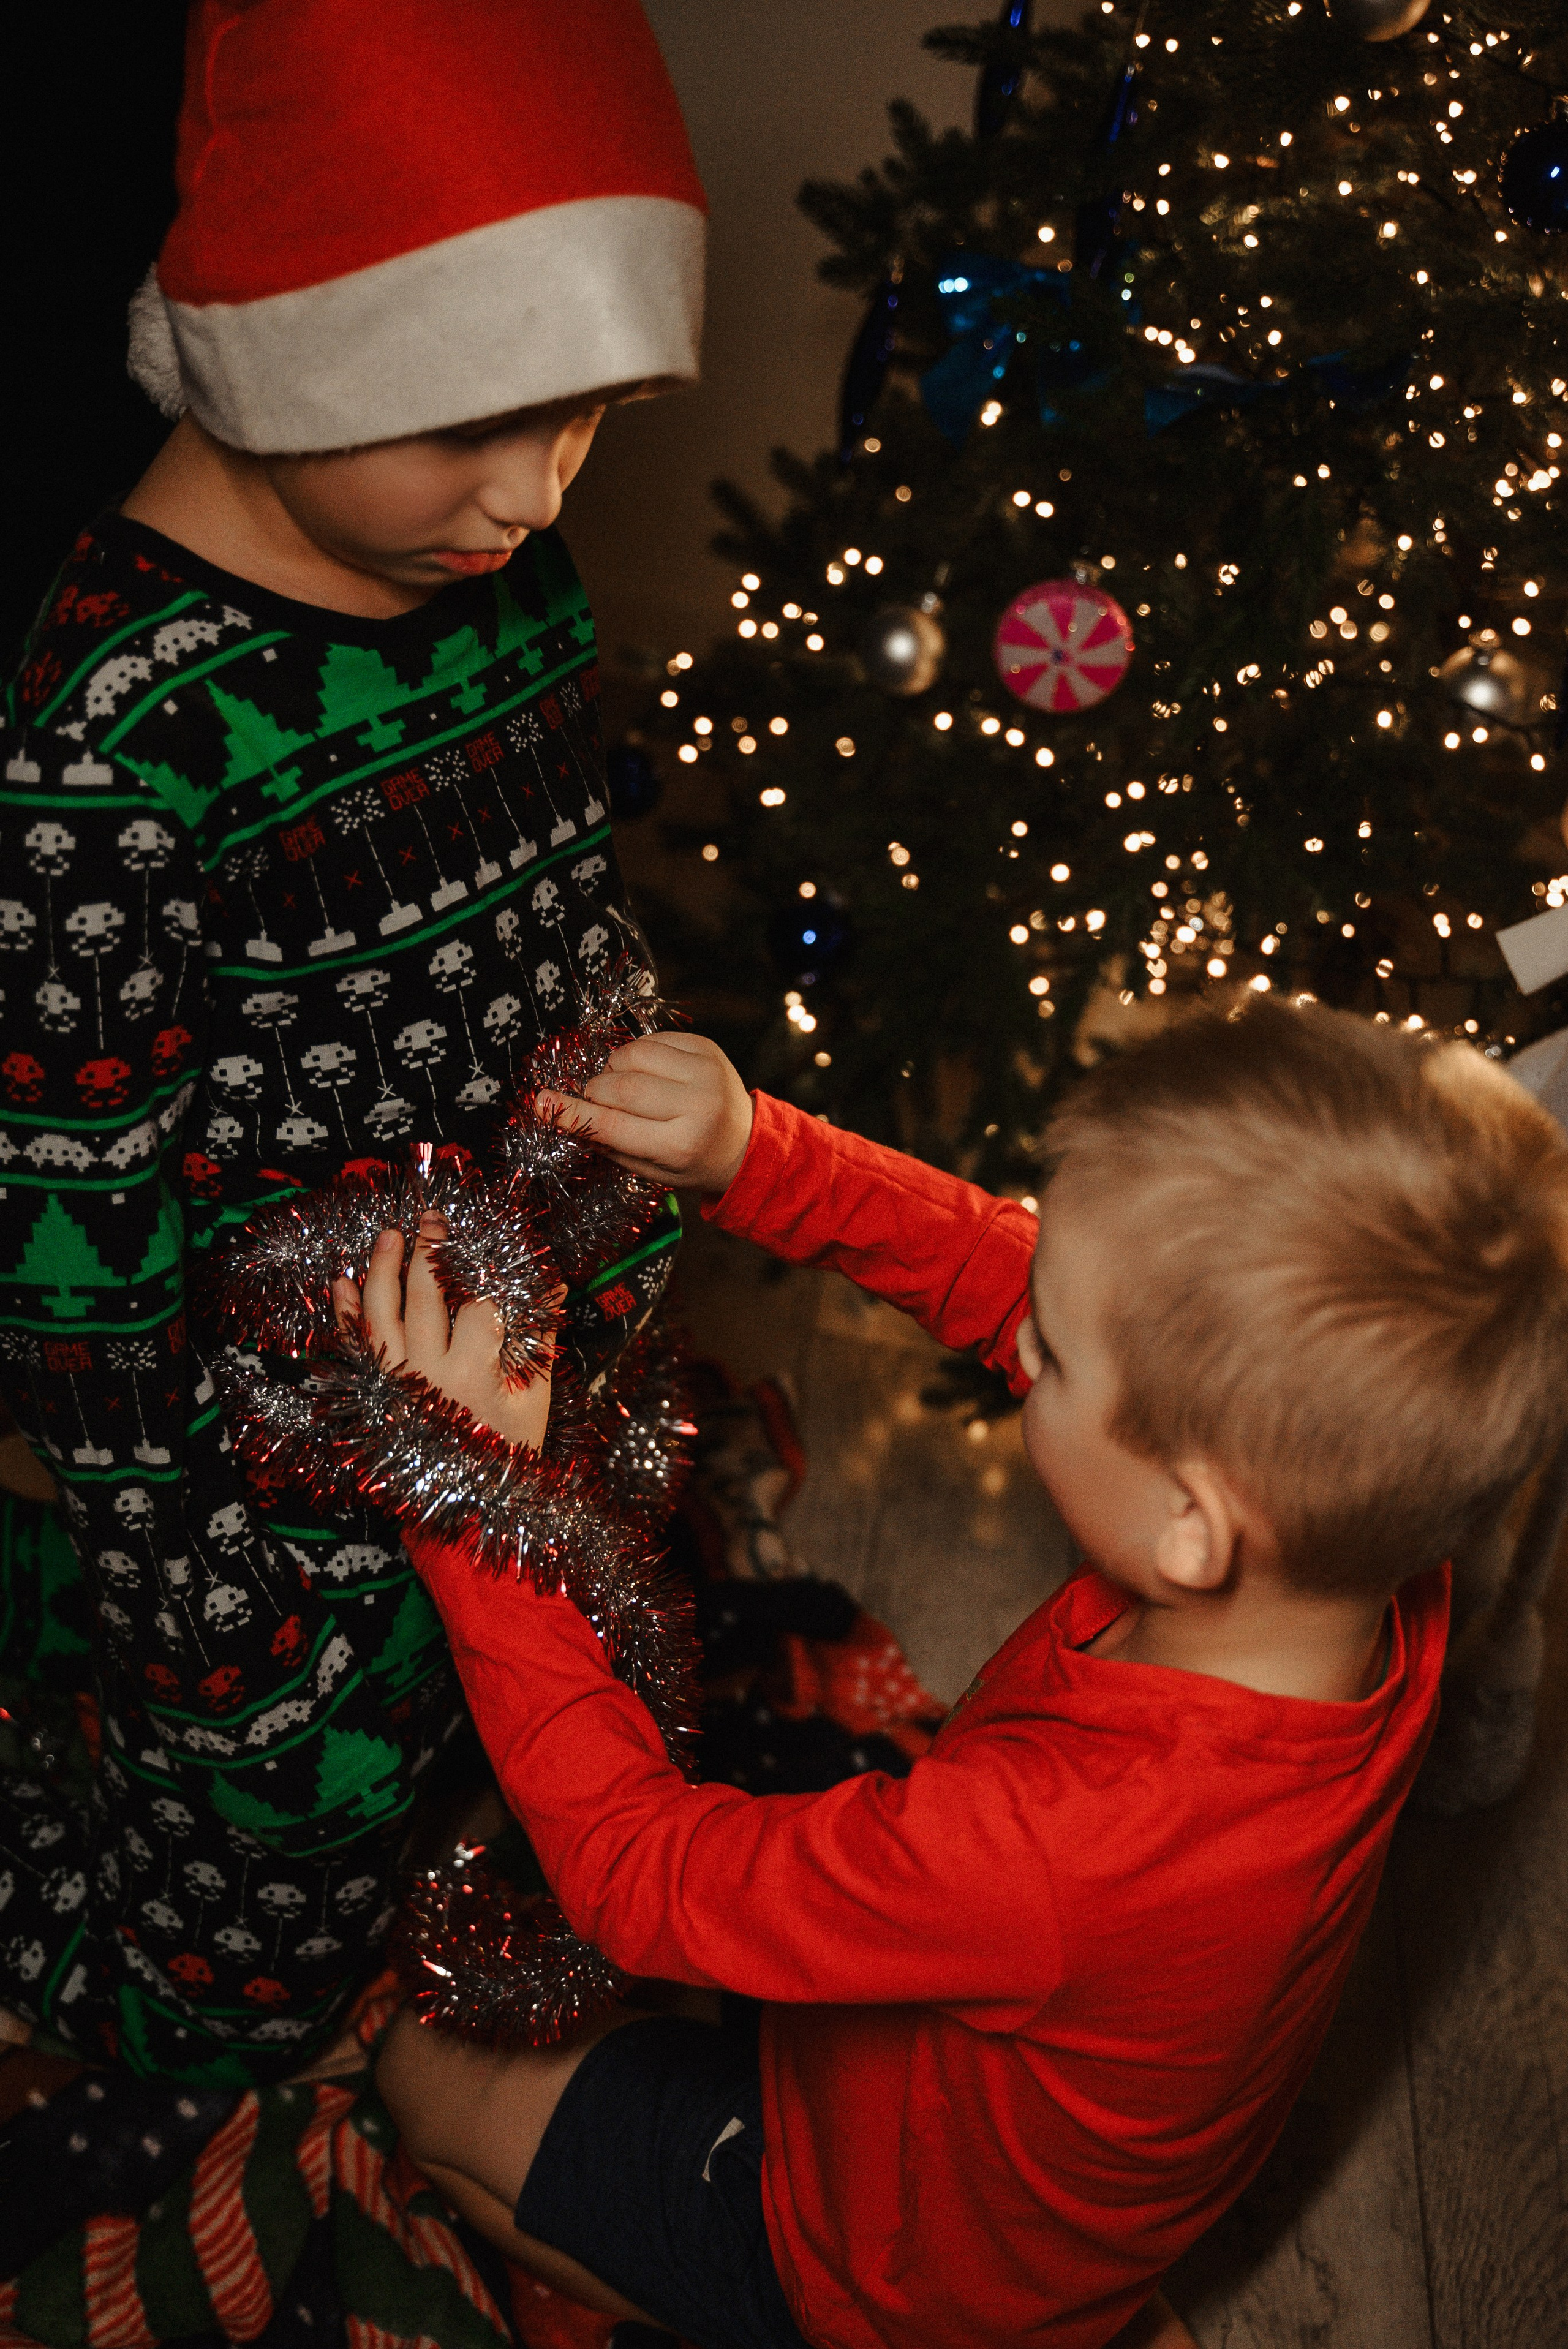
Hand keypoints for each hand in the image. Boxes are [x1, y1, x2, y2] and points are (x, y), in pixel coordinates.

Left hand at [331, 1213, 551, 1452]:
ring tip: (389, 1234)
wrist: (464, 1505)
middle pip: (426, 1297)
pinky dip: (344, 1313)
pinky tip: (342, 1280)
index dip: (485, 1267)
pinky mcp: (374, 1393)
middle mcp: (429, 1373)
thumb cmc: (507, 1451)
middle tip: (432, 1218)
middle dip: (431, 1251)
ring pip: (382, 1313)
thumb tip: (552, 1285)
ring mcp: (395, 1383)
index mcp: (475, 1373)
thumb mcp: (534, 1400)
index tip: (484, 1238)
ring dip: (383, 1269)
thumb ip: (540, 1340)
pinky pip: (353, 1346)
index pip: (480, 1304)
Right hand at [536, 1030, 753, 1192]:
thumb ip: (606, 1142)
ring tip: (624, 1086)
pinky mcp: (707, 1047)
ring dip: (615, 1069)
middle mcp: (697, 1106)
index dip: (573, 1114)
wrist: (744, 1142)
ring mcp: (706, 1072)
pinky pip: (652, 1039)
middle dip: (596, 1091)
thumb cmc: (691, 1160)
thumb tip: (557, 1112)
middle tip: (596, 1100)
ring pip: (633, 1054)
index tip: (541, 1103)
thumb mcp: (651, 1168)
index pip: (614, 1126)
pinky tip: (647, 1072)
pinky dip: (637, 1054)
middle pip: (621, 1087)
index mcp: (680, 1145)